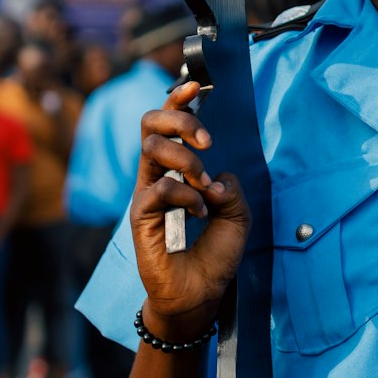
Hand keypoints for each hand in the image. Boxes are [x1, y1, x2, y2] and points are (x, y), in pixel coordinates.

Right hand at [130, 82, 250, 339]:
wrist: (201, 294)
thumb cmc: (214, 254)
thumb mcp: (237, 213)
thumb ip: (231, 186)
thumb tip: (216, 174)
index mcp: (175, 170)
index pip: (166, 124)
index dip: (177, 100)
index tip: (196, 84)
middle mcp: (156, 176)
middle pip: (150, 124)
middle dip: (181, 119)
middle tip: (207, 141)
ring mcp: (146, 195)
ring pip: (153, 149)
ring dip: (188, 162)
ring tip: (205, 186)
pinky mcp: (140, 217)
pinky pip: (159, 188)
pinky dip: (186, 195)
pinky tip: (199, 214)